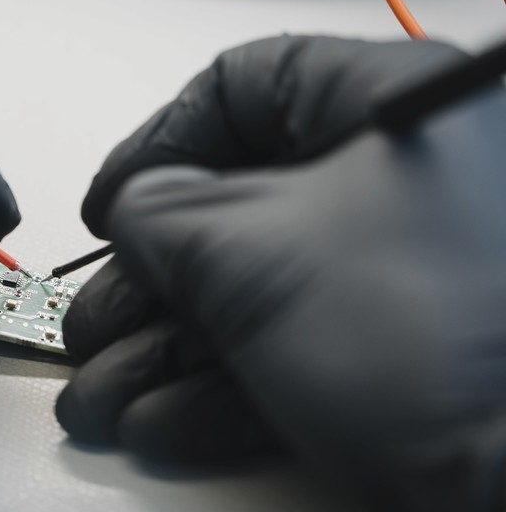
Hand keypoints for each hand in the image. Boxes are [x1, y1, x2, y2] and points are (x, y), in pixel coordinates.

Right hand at [57, 36, 505, 511]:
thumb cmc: (420, 335)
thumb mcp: (250, 249)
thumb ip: (162, 213)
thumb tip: (133, 208)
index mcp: (392, 111)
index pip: (250, 86)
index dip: (159, 142)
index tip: (110, 201)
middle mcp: (402, 185)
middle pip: (237, 210)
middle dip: (143, 284)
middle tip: (92, 325)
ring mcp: (400, 278)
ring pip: (253, 296)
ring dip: (160, 353)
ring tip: (97, 400)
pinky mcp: (398, 359)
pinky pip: (287, 356)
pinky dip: (215, 391)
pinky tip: (157, 425)